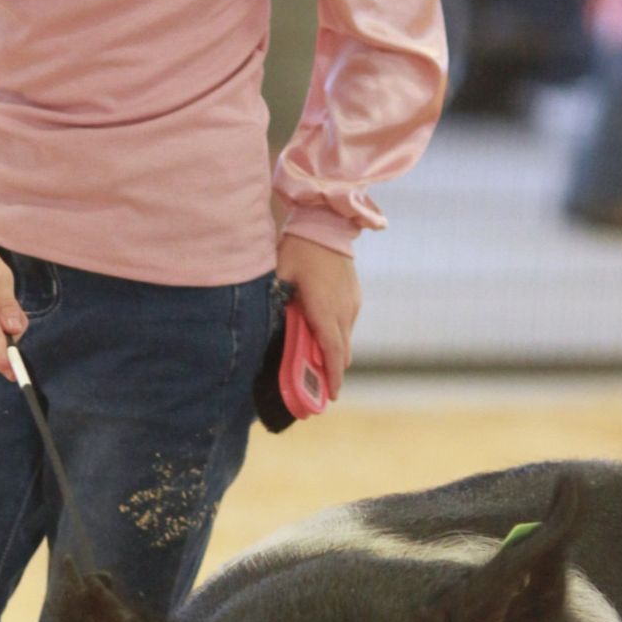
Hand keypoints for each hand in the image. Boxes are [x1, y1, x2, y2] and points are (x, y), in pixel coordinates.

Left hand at [276, 234, 359, 396]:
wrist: (326, 224)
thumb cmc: (298, 250)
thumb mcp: (279, 277)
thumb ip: (275, 304)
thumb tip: (266, 330)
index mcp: (325, 310)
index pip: (333, 353)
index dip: (332, 378)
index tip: (330, 397)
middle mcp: (344, 310)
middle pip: (342, 353)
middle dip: (331, 371)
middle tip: (315, 387)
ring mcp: (352, 303)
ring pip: (345, 339)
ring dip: (333, 351)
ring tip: (314, 360)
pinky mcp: (355, 296)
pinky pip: (347, 324)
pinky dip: (336, 335)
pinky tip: (319, 331)